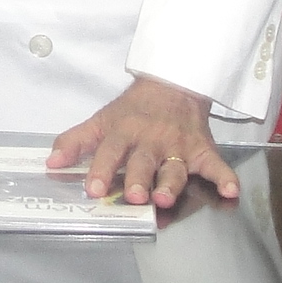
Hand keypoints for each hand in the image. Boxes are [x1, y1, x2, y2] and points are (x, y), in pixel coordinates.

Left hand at [47, 74, 237, 204]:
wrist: (173, 85)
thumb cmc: (133, 110)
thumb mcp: (101, 120)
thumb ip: (75, 142)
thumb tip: (51, 164)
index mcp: (124, 133)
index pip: (109, 152)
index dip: (100, 170)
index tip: (93, 189)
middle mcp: (151, 141)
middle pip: (143, 162)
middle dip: (138, 180)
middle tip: (133, 196)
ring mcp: (178, 147)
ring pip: (175, 167)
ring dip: (171, 182)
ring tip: (166, 198)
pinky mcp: (202, 150)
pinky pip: (216, 165)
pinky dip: (225, 177)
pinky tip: (230, 190)